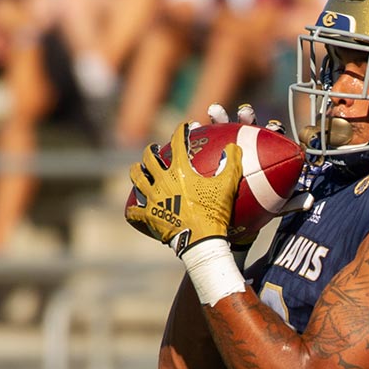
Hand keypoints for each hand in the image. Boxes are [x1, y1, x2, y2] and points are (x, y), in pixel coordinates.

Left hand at [125, 123, 240, 254]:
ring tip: (138, 170)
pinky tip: (134, 209)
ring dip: (137, 171)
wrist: (200, 241)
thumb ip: (232, 164)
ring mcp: (152, 198)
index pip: (178, 143)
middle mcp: (162, 180)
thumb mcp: (227, 187)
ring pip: (137, 178)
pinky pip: (134, 211)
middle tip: (155, 149)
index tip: (184, 127)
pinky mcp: (148, 216)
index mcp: (180, 170)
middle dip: (152, 150)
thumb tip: (234, 146)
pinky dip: (134, 209)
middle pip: (150, 158)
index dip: (181, 131)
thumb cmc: (214, 213)